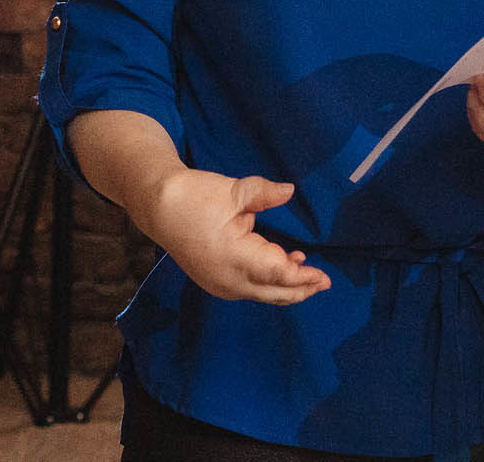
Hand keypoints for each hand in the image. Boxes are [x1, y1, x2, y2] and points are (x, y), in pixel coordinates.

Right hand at [135, 168, 329, 304]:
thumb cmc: (195, 196)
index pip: (277, 274)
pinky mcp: (214, 282)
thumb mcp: (233, 190)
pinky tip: (280, 267)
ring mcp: (219, 284)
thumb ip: (264, 193)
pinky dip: (268, 284)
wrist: (159, 207)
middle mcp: (227, 279)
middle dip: (300, 289)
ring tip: (307, 273)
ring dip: (285, 287)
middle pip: (272, 292)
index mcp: (234, 257)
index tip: (323, 276)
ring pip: (261, 294)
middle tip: (324, 282)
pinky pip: (248, 289)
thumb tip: (290, 191)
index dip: (302, 277)